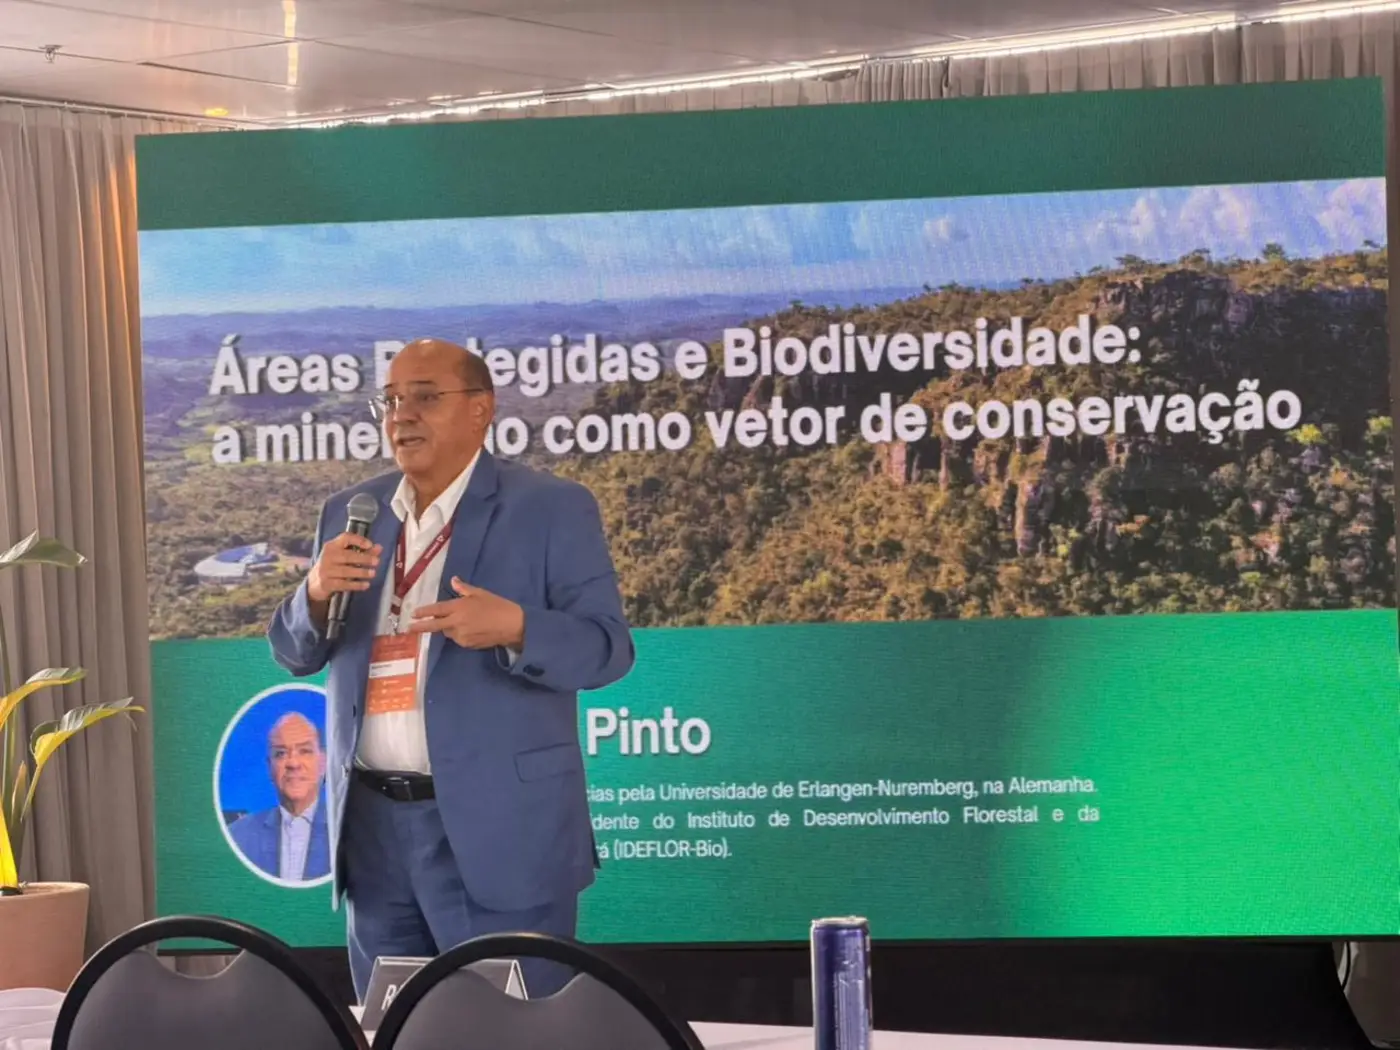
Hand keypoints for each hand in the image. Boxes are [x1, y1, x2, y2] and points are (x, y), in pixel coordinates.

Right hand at [307, 533, 382, 603]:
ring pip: (346, 571)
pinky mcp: (326, 584)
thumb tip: (379, 548)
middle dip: (363, 558)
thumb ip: (362, 552)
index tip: (370, 545)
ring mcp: (325, 570)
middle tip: (376, 561)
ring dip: (361, 572)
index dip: (358, 540)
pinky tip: (366, 585)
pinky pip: (343, 584)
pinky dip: (356, 585)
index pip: (345, 538)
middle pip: (347, 555)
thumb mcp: (343, 556)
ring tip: (373, 573)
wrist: (314, 583)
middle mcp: (327, 556)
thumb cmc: (333, 566)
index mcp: (332, 546)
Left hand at [409, 576, 524, 649]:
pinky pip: (457, 639)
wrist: (512, 625)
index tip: (414, 614)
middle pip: (435, 626)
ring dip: (447, 628)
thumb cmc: (497, 605)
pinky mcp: (467, 645)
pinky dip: (458, 634)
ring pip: (447, 632)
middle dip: (421, 627)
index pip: (437, 610)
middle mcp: (457, 623)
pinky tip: (469, 629)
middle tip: (409, 628)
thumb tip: (453, 580)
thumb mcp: (481, 593)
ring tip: (460, 622)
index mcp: (459, 607)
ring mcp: (461, 635)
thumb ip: (464, 589)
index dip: (424, 612)